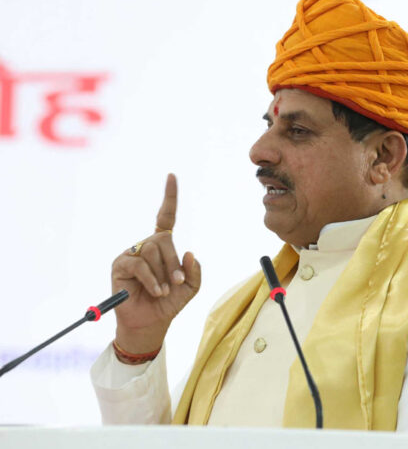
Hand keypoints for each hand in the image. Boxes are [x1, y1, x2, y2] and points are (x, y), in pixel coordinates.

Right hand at [110, 173, 200, 353]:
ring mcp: (132, 254)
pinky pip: (140, 264)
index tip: (171, 176)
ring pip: (153, 251)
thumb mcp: (191, 288)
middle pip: (164, 240)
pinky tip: (157, 291)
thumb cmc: (169, 304)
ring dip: (164, 274)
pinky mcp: (120, 265)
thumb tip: (189, 252)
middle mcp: (146, 246)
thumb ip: (195, 271)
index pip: (165, 217)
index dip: (169, 197)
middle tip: (176, 284)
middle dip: (174, 263)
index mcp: (163, 247)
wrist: (150, 323)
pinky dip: (152, 279)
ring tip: (164, 291)